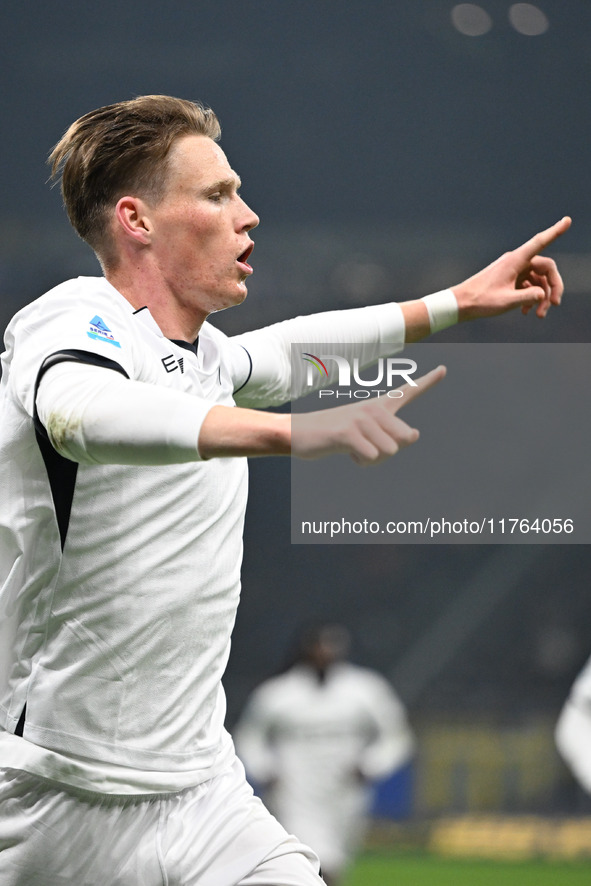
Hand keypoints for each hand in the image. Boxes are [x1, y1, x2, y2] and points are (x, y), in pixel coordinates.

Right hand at [292, 365, 445, 465]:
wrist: (296, 433)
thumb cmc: (334, 436)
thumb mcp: (366, 437)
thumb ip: (393, 437)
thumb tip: (416, 434)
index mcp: (378, 406)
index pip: (408, 391)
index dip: (428, 381)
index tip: (445, 369)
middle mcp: (373, 408)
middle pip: (406, 437)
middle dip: (390, 451)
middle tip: (365, 447)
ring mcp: (361, 418)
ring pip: (390, 451)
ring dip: (373, 458)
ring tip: (354, 448)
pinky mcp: (349, 432)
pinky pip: (372, 455)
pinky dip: (361, 461)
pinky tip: (347, 451)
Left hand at [452, 216, 570, 320]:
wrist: (460, 304)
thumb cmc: (480, 301)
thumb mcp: (507, 301)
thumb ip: (528, 297)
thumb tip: (543, 295)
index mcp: (515, 260)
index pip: (540, 242)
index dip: (555, 231)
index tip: (568, 220)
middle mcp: (516, 262)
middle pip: (546, 268)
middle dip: (552, 287)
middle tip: (554, 305)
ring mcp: (513, 270)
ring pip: (537, 280)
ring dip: (541, 297)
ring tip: (538, 315)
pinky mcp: (509, 279)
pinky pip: (528, 285)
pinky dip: (531, 297)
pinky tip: (527, 312)